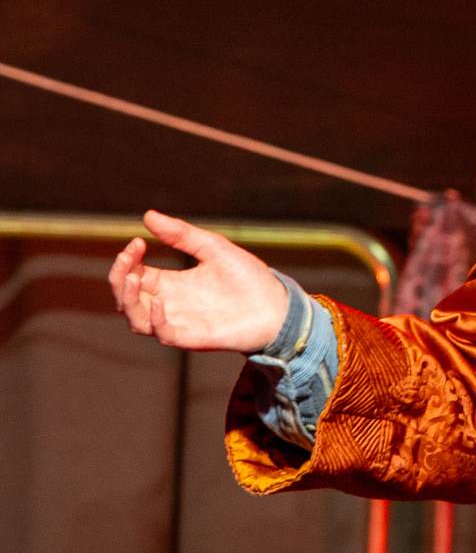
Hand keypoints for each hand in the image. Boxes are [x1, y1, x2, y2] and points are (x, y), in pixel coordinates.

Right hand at [108, 210, 289, 353]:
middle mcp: (170, 304)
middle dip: (119, 277)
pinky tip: (160, 301)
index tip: (137, 241)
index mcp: (171, 283)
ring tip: (134, 278)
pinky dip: (156, 320)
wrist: (278, 306)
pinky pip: (163, 334)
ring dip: (129, 300)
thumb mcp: (214, 248)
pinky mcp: (193, 337)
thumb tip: (148, 215)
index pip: (134, 274)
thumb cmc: (249, 279)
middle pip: (127, 298)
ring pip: (137, 319)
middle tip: (128, 258)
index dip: (127, 260)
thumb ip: (183, 235)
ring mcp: (180, 322)